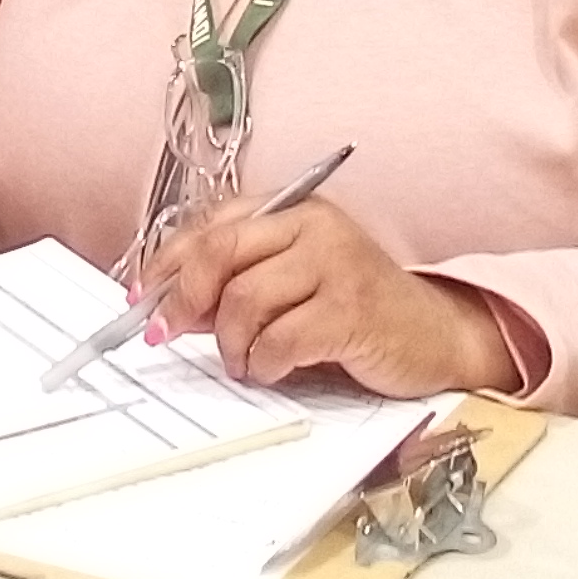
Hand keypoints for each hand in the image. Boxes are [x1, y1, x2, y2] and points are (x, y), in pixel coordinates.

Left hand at [138, 200, 520, 395]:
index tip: (142, 298)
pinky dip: (264, 362)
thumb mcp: (292, 286)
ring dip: (230, 342)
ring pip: (244, 299)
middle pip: (220, 252)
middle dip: (183, 298)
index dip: (167, 262)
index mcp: (294, 210)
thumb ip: (235, 286)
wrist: (435, 334)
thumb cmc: (357, 311)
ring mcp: (336, 264)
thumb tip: (167, 306)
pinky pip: (280, 338)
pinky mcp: (352, 309)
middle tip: (168, 333)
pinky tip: (273, 369)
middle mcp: (314, 226)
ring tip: (244, 361)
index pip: (211, 225)